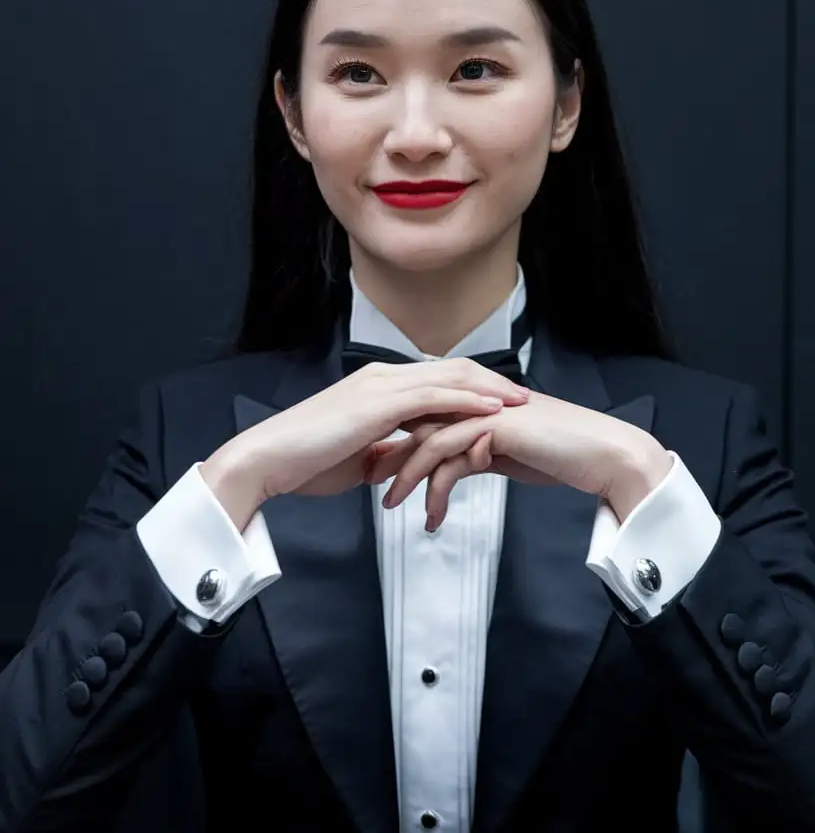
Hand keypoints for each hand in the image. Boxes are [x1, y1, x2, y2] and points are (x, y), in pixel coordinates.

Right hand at [200, 359, 529, 530]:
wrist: (270, 460)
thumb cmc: (306, 462)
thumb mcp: (359, 458)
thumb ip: (386, 453)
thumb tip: (407, 462)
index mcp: (379, 387)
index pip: (439, 379)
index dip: (475, 387)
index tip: (504, 401)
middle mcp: (384, 378)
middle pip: (453, 370)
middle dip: (493, 382)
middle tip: (526, 396)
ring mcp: (381, 386)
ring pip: (450, 378)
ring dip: (490, 389)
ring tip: (522, 401)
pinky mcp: (379, 403)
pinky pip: (435, 397)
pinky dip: (469, 401)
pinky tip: (495, 410)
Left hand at [368, 389, 672, 529]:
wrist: (600, 454)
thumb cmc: (562, 453)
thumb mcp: (508, 454)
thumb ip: (478, 454)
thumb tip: (456, 467)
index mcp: (477, 402)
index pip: (424, 415)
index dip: (396, 438)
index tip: (374, 465)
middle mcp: (476, 401)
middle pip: (416, 423)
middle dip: (388, 454)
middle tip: (366, 482)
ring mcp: (484, 412)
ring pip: (427, 441)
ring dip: (404, 476)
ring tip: (391, 507)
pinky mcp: (494, 429)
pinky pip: (450, 459)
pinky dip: (435, 490)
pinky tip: (432, 516)